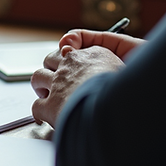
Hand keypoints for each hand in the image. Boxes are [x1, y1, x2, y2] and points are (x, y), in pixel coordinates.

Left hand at [30, 31, 145, 126]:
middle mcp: (72, 65)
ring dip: (41, 85)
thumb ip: (117, 68)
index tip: (75, 63)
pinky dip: (40, 111)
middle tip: (57, 78)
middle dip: (52, 67)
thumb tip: (118, 73)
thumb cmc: (126, 89)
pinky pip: (37, 106)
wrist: (111, 105)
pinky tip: (45, 117)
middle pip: (51, 59)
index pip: (75, 49)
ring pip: (38, 77)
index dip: (72, 57)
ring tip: (46, 93)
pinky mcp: (49, 105)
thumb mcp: (127, 71)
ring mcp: (58, 84)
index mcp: (93, 54)